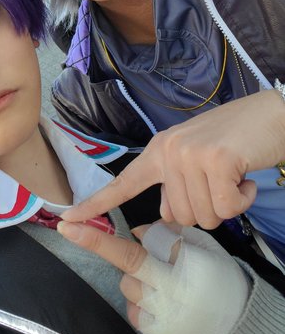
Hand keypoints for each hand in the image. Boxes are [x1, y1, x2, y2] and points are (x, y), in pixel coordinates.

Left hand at [57, 220, 249, 333]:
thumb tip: (138, 231)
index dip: (106, 235)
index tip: (71, 225)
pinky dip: (140, 298)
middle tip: (74, 230)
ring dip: (136, 277)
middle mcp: (169, 286)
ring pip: (127, 283)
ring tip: (163, 282)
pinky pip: (133, 306)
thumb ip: (169, 234)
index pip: (142, 242)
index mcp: (184, 261)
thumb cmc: (218, 278)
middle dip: (98, 242)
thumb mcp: (202, 246)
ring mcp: (159, 310)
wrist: (236, 327)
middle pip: (127, 259)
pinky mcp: (153, 329)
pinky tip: (160, 299)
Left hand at [62, 90, 284, 228]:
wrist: (271, 115)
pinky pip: (226, 208)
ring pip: (202, 216)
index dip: (96, 203)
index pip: (123, 183)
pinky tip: (245, 177)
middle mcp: (168, 152)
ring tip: (233, 175)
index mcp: (158, 151)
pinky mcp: (214, 160)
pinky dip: (243, 200)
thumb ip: (175, 183)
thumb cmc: (236, 139)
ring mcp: (188, 155)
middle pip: (176, 217)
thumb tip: (165, 216)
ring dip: (226, 205)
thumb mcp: (195, 158)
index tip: (69, 218)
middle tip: (221, 183)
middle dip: (205, 210)